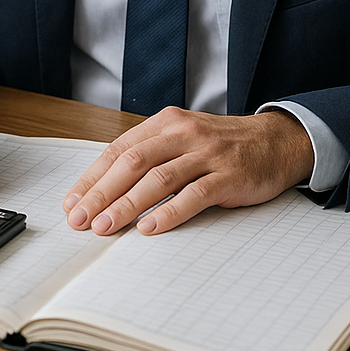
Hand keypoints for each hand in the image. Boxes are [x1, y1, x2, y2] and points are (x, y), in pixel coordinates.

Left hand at [62, 107, 314, 235]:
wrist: (277, 141)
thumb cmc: (223, 145)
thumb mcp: (183, 138)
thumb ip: (151, 156)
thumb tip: (105, 190)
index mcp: (166, 122)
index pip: (119, 149)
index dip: (92, 177)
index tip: (72, 203)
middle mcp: (183, 133)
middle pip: (133, 162)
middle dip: (101, 193)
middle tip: (80, 220)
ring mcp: (207, 153)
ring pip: (158, 179)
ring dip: (127, 204)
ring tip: (105, 226)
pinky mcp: (229, 175)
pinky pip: (194, 195)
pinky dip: (169, 213)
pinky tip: (149, 228)